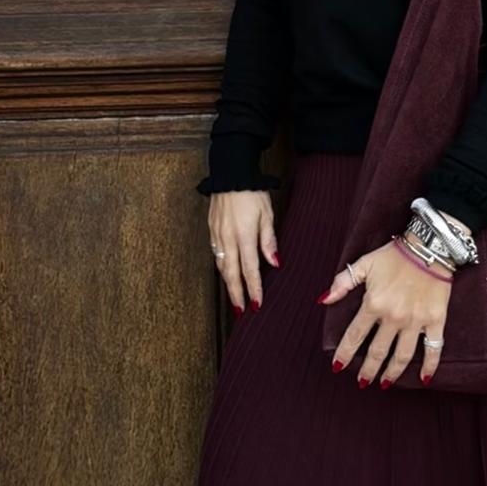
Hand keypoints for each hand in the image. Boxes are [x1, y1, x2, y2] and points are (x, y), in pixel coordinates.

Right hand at [208, 190, 278, 314]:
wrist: (230, 174)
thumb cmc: (252, 192)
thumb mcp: (267, 214)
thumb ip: (269, 241)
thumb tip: (274, 263)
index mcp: (244, 236)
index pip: (250, 269)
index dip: (253, 288)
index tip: (257, 304)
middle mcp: (228, 239)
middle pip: (231, 273)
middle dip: (236, 294)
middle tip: (241, 311)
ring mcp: (217, 235)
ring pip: (221, 265)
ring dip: (228, 284)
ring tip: (234, 298)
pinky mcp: (211, 230)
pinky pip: (216, 254)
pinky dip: (221, 268)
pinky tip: (226, 274)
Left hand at [319, 238, 451, 386]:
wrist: (430, 246)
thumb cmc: (395, 254)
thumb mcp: (364, 263)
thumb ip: (343, 282)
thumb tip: (324, 300)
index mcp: (374, 304)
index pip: (354, 336)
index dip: (345, 354)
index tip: (338, 367)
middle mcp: (394, 317)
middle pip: (377, 352)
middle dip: (367, 370)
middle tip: (362, 382)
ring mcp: (416, 321)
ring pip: (402, 356)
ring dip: (392, 373)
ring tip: (384, 383)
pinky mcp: (436, 320)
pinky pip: (434, 348)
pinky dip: (430, 365)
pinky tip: (424, 378)